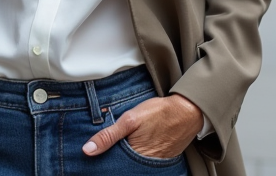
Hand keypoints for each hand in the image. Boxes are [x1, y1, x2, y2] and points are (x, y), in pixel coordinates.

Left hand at [82, 94, 201, 158]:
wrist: (187, 112)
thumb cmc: (159, 113)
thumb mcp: (130, 120)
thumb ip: (108, 136)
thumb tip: (88, 150)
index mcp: (134, 156)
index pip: (111, 164)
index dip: (102, 158)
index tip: (94, 153)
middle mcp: (144, 164)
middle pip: (122, 164)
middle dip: (114, 157)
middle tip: (112, 144)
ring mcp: (154, 163)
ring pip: (132, 163)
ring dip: (125, 154)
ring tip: (124, 142)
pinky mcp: (162, 159)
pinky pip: (144, 160)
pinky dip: (137, 153)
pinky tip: (136, 143)